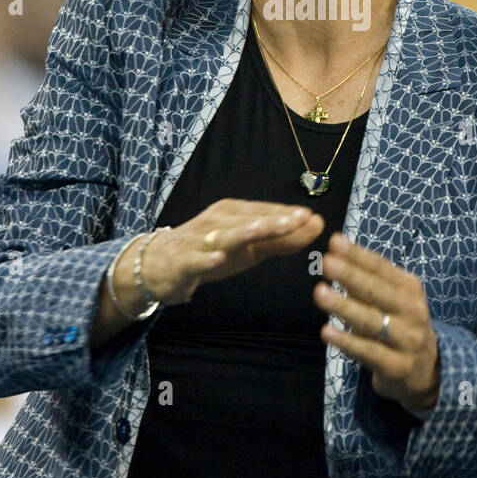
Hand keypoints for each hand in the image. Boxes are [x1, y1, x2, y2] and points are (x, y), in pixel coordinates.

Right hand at [138, 198, 323, 304]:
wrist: (159, 264)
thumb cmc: (212, 251)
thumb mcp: (250, 247)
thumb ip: (283, 239)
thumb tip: (317, 225)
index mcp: (235, 213)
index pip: (265, 212)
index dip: (288, 216)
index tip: (313, 218)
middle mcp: (218, 221)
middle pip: (249, 220)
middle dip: (274, 220)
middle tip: (299, 219)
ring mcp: (199, 240)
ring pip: (224, 235)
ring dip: (243, 231)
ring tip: (263, 229)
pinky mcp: (182, 261)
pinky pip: (194, 259)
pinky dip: (206, 258)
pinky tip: (218, 257)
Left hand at [314, 233, 440, 412]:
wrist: (427, 370)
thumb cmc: (400, 325)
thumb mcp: (393, 299)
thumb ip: (368, 281)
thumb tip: (335, 257)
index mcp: (410, 288)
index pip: (381, 268)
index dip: (358, 255)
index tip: (334, 242)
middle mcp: (412, 311)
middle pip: (377, 292)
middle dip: (351, 276)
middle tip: (326, 262)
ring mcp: (407, 340)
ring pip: (372, 321)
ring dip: (344, 307)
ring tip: (320, 293)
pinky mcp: (397, 366)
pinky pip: (369, 351)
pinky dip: (347, 341)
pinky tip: (327, 332)